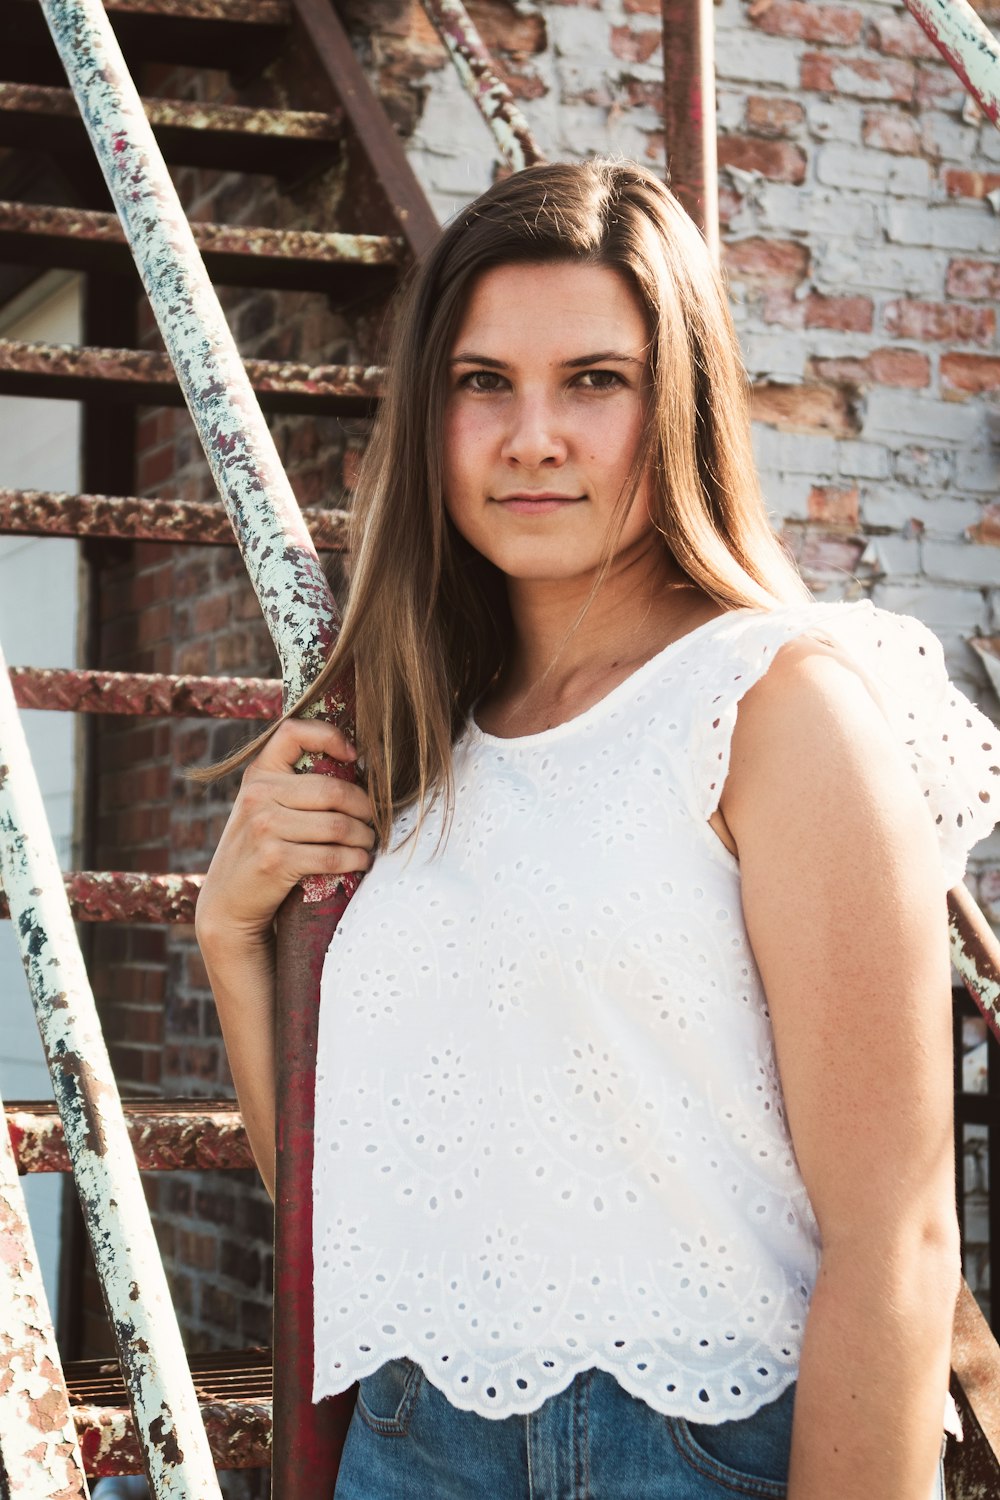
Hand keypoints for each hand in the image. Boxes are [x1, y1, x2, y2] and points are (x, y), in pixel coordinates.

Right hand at [196, 719, 374, 953]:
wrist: (227, 901)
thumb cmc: (257, 849)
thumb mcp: (262, 806)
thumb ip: (292, 785)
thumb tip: (353, 767)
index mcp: (258, 774)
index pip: (293, 732)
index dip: (329, 736)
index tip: (353, 756)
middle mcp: (258, 795)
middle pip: (334, 790)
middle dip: (365, 807)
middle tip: (374, 820)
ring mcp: (264, 827)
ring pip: (338, 825)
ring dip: (364, 836)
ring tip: (367, 842)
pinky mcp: (275, 860)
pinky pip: (332, 855)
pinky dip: (354, 859)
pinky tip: (359, 861)